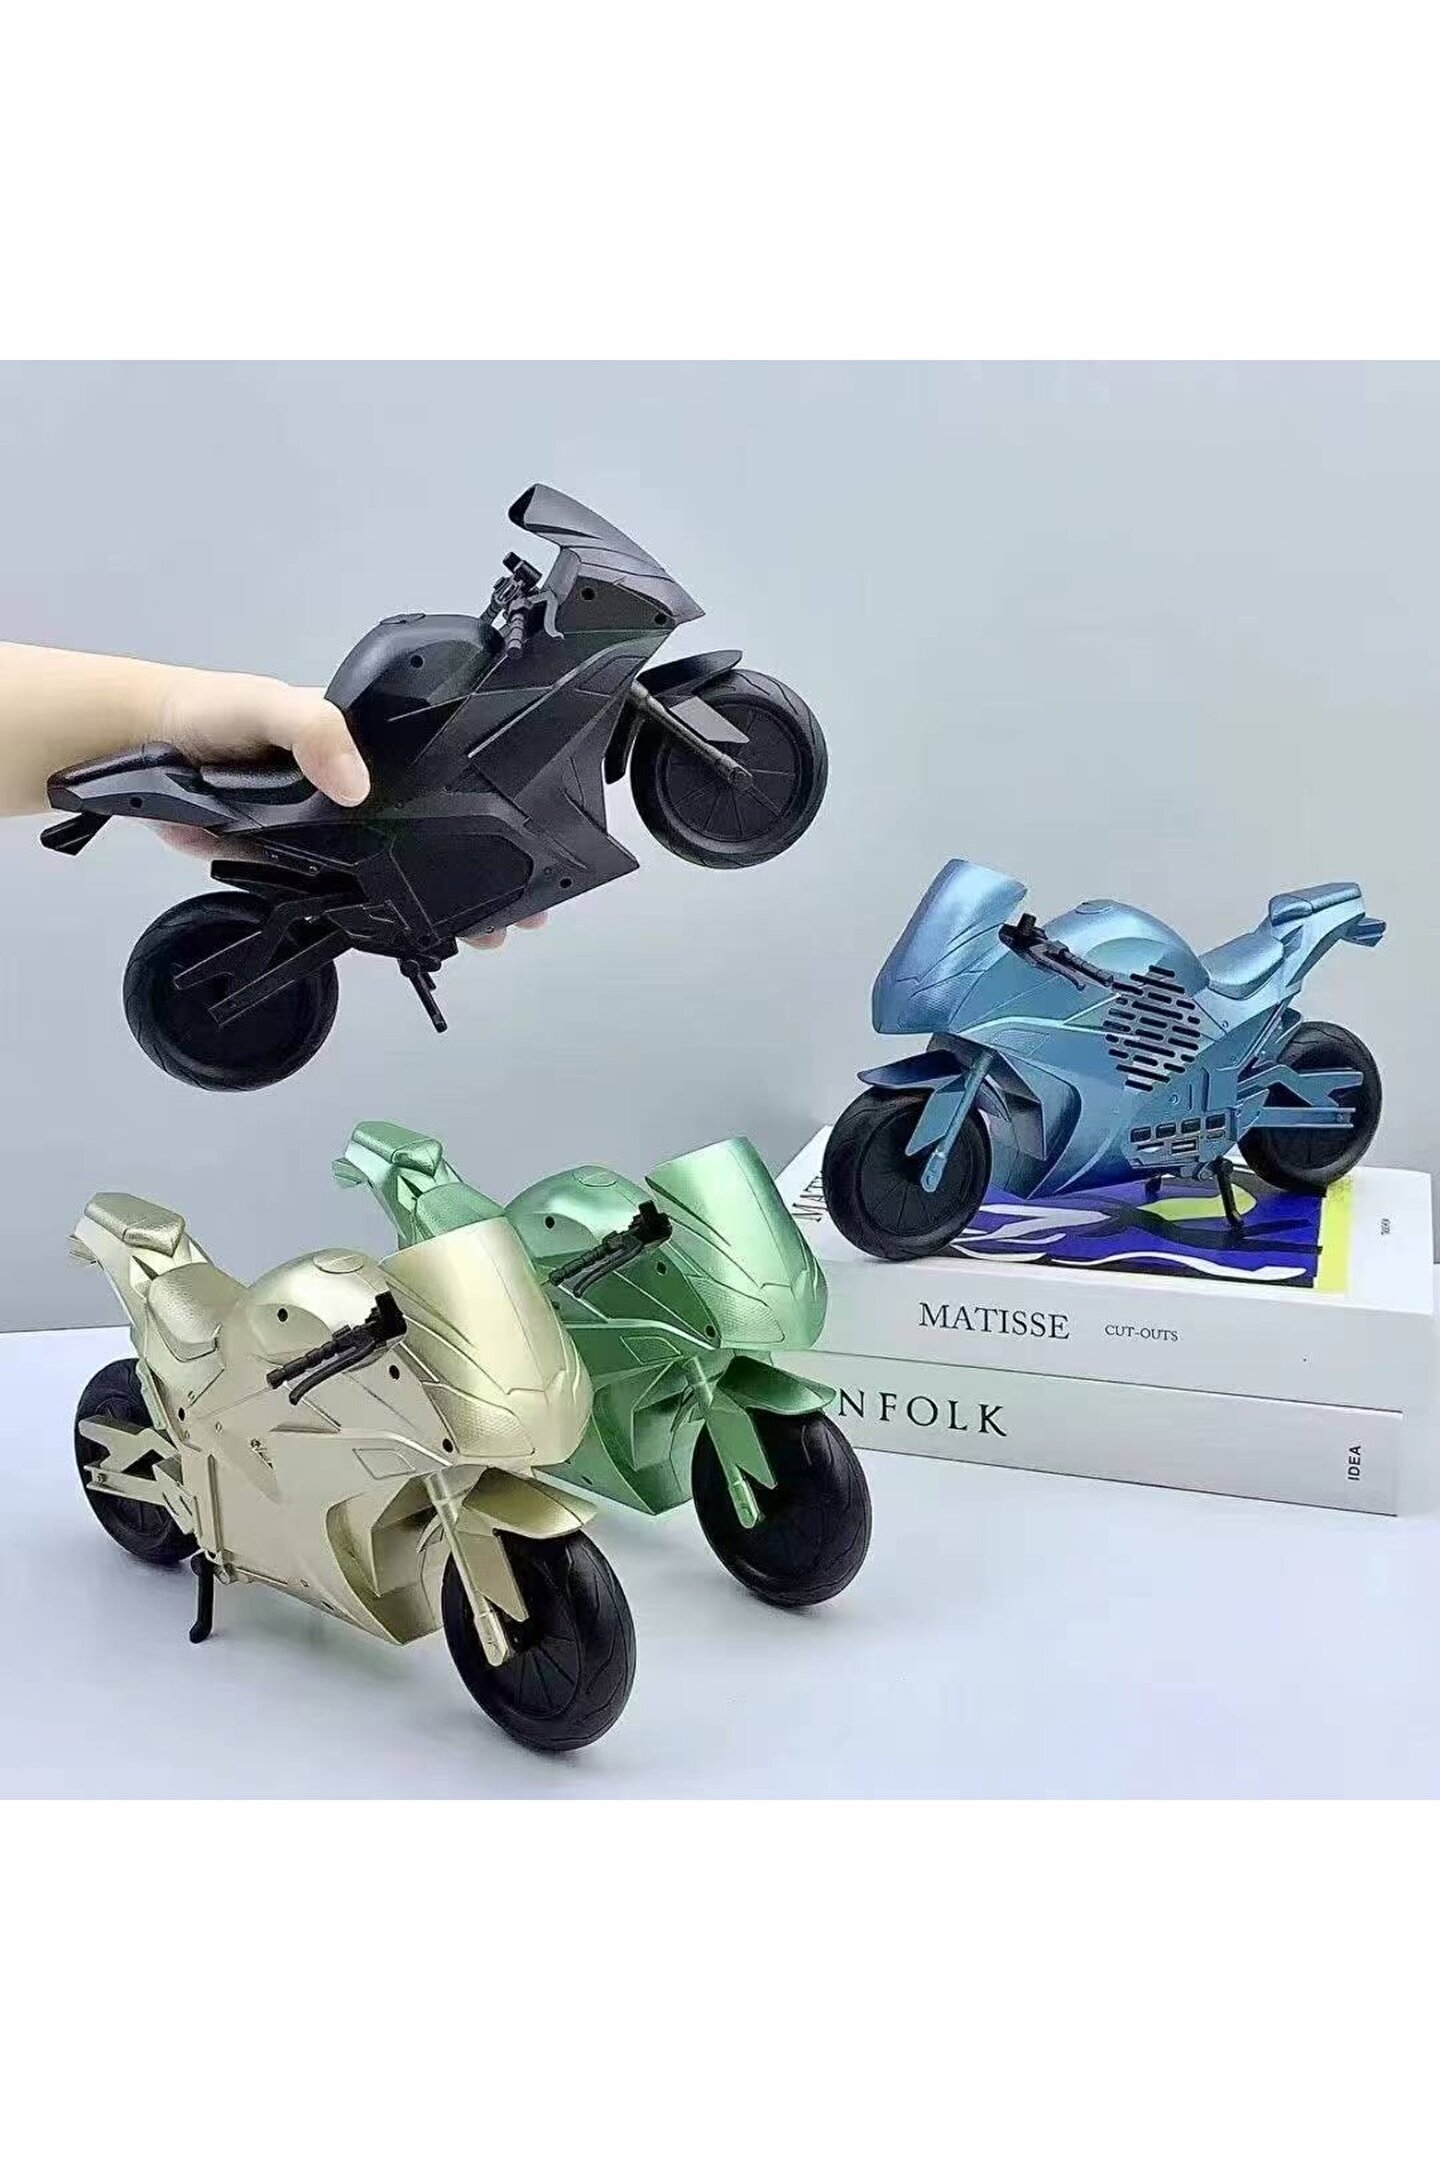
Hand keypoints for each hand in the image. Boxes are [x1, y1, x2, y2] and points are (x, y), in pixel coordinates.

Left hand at [155, 672, 545, 947]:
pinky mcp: (306, 868)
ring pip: (406, 874)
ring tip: (484, 936)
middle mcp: (369, 790)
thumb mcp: (268, 705)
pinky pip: (354, 900)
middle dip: (488, 874)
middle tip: (522, 914)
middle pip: (442, 835)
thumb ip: (311, 730)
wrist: (150, 751)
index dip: (498, 807)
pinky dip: (386, 923)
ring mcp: (341, 833)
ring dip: (445, 906)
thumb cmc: (215, 713)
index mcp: (375, 746)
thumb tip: (355, 783)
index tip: (538, 842)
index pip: (452, 773)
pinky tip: (417, 943)